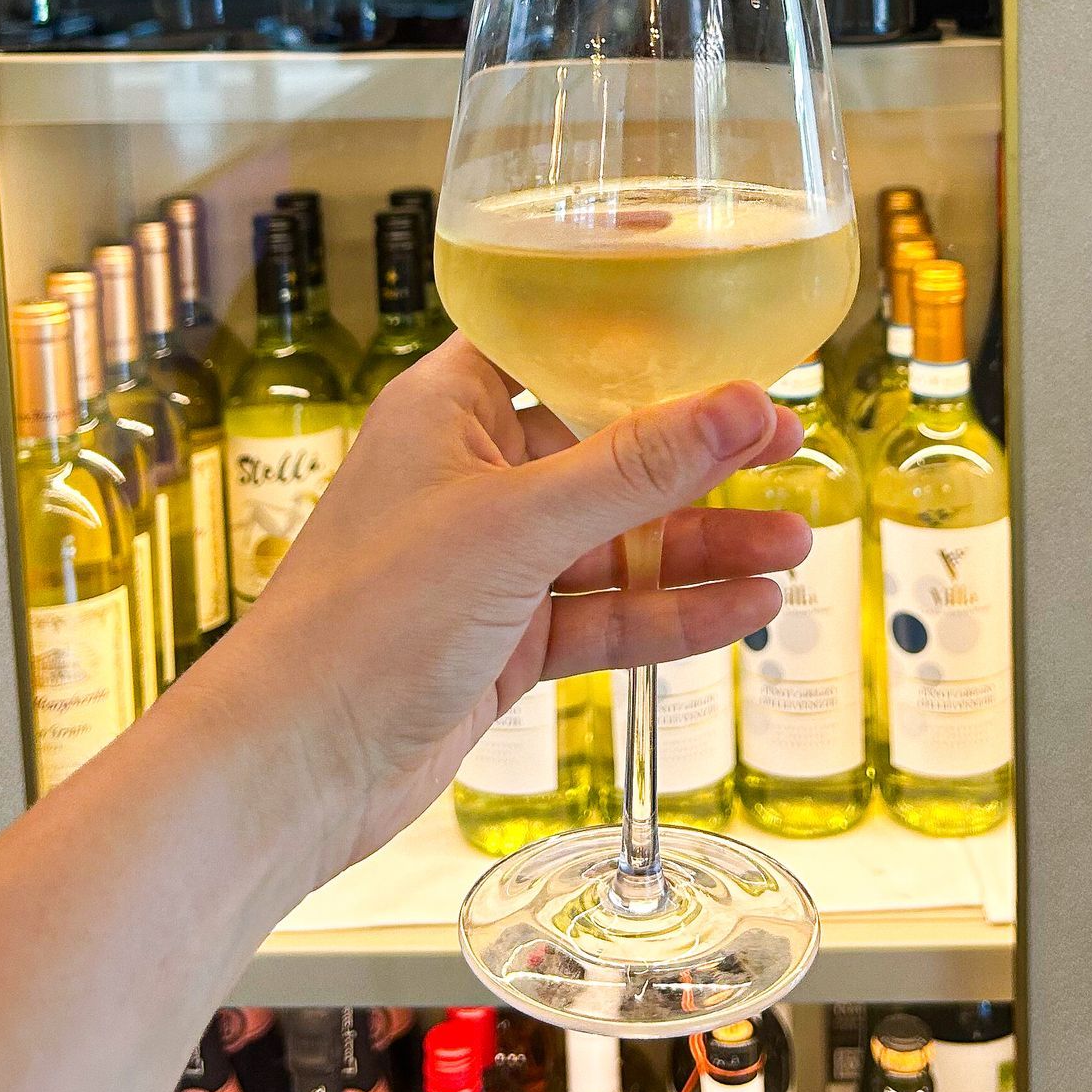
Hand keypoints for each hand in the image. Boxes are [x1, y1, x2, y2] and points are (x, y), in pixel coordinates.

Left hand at [218, 336, 808, 873]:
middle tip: (790, 443)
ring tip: (796, 543)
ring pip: (616, 540)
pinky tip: (744, 609)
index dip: (638, 334)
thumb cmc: (368, 617)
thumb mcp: (517, 525)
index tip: (723, 327)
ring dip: (701, 544)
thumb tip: (746, 401)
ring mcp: (489, 563)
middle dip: (698, 454)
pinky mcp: (504, 641)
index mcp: (448, 409)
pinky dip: (672, 614)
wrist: (294, 764)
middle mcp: (470, 476)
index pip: (554, 342)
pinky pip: (605, 614)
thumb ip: (638, 467)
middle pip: (604, 447)